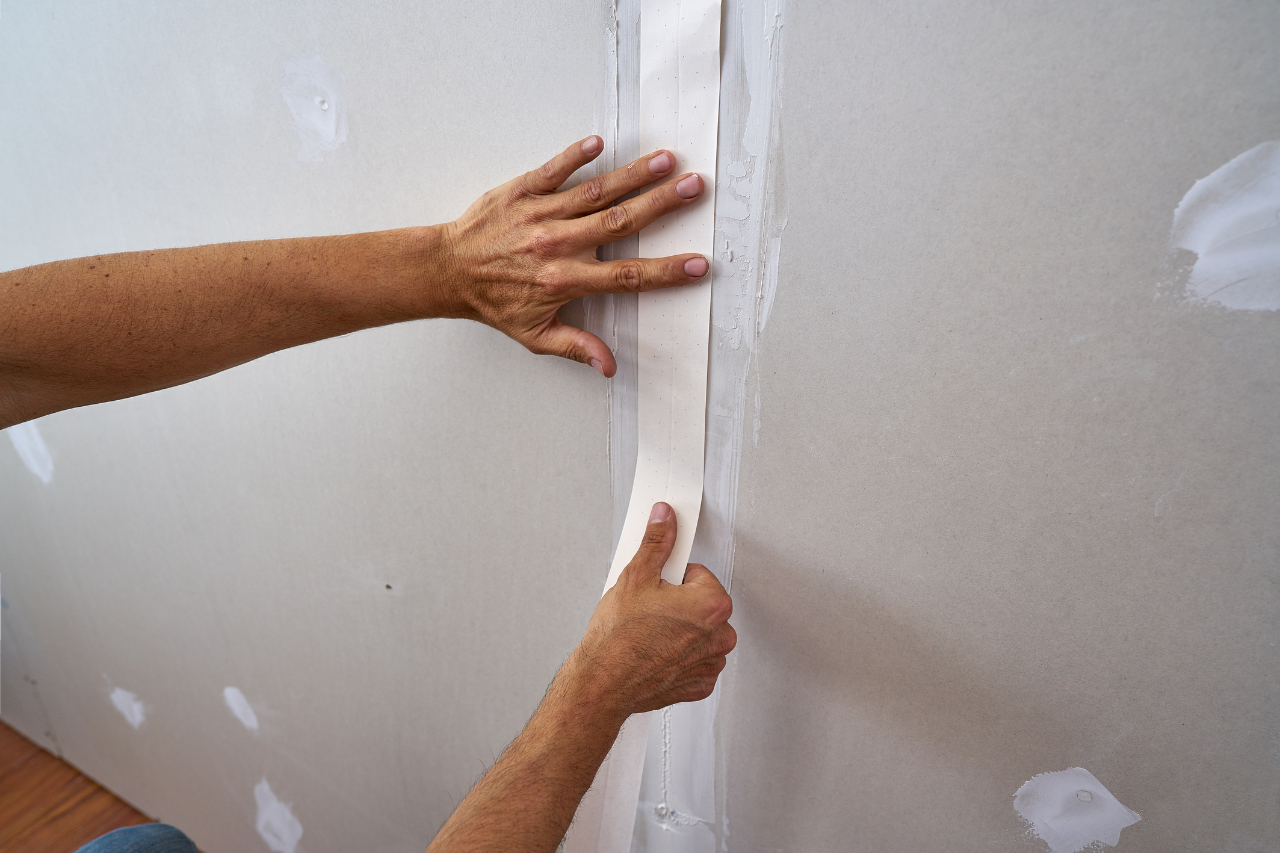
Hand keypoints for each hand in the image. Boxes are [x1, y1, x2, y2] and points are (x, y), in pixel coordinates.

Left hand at [437, 136, 708, 376]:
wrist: (446, 271)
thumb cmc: (492, 302)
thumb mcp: (533, 335)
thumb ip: (575, 347)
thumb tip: (608, 366)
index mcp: (565, 281)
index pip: (626, 277)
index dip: (665, 272)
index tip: (696, 265)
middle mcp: (557, 245)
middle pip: (620, 223)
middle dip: (661, 204)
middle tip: (694, 187)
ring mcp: (539, 215)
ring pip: (595, 192)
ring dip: (632, 175)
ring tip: (665, 160)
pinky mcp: (520, 192)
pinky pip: (552, 170)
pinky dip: (575, 156)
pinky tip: (600, 143)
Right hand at [569, 502, 736, 721]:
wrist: (602, 683)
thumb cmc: (617, 639)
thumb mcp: (635, 576)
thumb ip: (657, 541)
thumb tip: (665, 519)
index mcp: (712, 604)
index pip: (699, 574)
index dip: (673, 578)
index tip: (658, 588)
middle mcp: (720, 635)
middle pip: (702, 604)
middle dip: (680, 604)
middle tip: (650, 611)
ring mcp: (711, 663)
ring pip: (700, 632)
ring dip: (682, 630)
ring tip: (651, 633)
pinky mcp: (700, 683)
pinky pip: (696, 660)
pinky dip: (679, 656)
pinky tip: (656, 653)